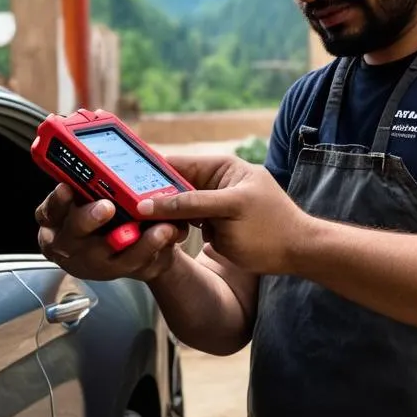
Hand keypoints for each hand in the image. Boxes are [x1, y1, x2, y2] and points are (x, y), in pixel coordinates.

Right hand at [35, 184, 186, 281]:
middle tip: (106, 206)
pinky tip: (169, 233)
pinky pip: (137, 264)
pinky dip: (154, 249)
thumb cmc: (106, 208)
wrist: (135, 241)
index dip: (57, 202)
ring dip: (137, 243)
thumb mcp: (91, 191)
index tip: (66, 188)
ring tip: (159, 227)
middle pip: (73, 237)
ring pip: (111, 257)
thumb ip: (92, 177)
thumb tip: (103, 148)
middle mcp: (72, 245)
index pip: (49, 211)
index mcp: (58, 220)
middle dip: (88, 220)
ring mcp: (95, 263)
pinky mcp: (121, 272)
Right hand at [137, 154, 309, 274]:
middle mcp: (213, 182)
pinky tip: (157, 235)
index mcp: (220, 167)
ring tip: (134, 222)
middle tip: (121, 207)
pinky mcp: (212, 224)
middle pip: (171, 185)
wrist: (298, 254)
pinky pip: (184, 222)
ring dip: (159, 215)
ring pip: (175, 206)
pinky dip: (172, 229)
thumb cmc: (270, 228)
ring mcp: (212, 203)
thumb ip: (189, 204)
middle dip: (150, 196)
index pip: (175, 163)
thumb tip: (149, 203)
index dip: (147, 170)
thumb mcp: (228, 211)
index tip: (118, 178)